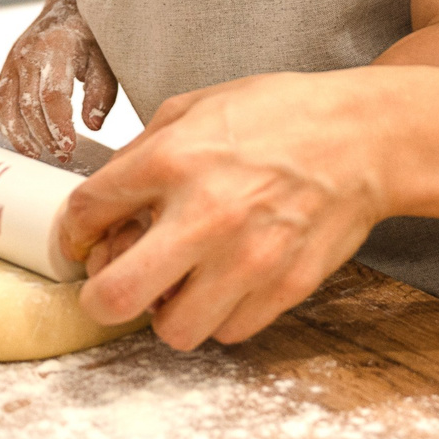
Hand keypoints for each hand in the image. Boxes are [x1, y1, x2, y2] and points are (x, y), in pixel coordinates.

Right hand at [0, 0, 118, 163]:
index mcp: (55, 47)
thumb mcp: (105, 59)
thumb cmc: (90, 36)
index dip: (59, 125)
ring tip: (37, 155)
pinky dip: (6, 124)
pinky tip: (22, 140)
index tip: (71, 148)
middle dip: (44, 136)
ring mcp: (12, 60)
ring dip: (19, 135)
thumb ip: (102, 92)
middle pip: (28, 105)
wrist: (67, 7)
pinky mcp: (5, 68)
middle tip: (63, 156)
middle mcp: (27, 53)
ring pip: (6, 105)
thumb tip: (92, 126)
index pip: (52, 94)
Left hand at [61, 71, 391, 350]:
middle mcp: (206, 215)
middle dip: (100, 296)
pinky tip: (224, 282)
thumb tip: (106, 198)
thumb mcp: (197, 106)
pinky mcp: (285, 287)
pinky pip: (228, 331)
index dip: (74, 232)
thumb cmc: (281, 116)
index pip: (87, 213)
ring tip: (178, 284)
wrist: (365, 137)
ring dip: (166, 312)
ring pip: (172, 331)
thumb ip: (144, 150)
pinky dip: (218, 314)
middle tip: (111, 284)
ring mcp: (249, 259)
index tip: (85, 238)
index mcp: (174, 159)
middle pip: (115, 296)